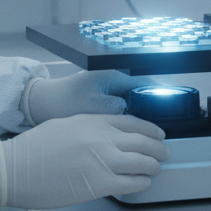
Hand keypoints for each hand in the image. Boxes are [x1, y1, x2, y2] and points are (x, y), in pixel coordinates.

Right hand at [0, 114, 169, 208]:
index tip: (157, 133)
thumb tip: (107, 135)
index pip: (132, 122)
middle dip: (158, 148)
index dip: (150, 129)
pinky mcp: (98, 184)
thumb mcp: (66, 124)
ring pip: (142, 162)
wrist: (16, 167)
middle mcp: (102, 138)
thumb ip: (90, 127)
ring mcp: (102, 161)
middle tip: (165, 152)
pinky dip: (141, 182)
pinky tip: (143, 182)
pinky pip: (131, 183)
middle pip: (143, 141)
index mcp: (93, 120)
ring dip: (153, 166)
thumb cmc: (33, 148)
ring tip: (156, 168)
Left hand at [24, 70, 154, 124]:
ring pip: (131, 102)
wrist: (39, 105)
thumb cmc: (63, 103)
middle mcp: (112, 80)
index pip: (145, 83)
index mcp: (113, 76)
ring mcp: (106, 90)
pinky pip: (120, 109)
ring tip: (149, 134)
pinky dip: (126, 120)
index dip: (159, 97)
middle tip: (161, 130)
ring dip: (138, 117)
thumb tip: (136, 117)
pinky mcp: (100, 100)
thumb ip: (118, 110)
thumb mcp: (94, 108)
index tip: (171, 111)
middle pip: (141, 93)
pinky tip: (129, 134)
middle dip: (152, 110)